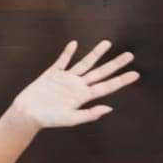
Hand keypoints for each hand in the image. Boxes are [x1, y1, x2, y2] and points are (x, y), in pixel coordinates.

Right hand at [9, 40, 137, 129]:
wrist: (27, 113)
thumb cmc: (48, 119)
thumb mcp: (70, 119)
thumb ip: (89, 114)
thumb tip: (109, 108)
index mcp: (84, 97)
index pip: (107, 86)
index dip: (121, 80)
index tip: (135, 74)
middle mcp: (78, 86)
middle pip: (100, 72)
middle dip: (115, 64)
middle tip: (129, 55)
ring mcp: (66, 79)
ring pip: (85, 63)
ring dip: (96, 53)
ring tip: (107, 43)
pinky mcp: (52, 74)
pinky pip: (62, 61)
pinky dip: (68, 52)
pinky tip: (74, 44)